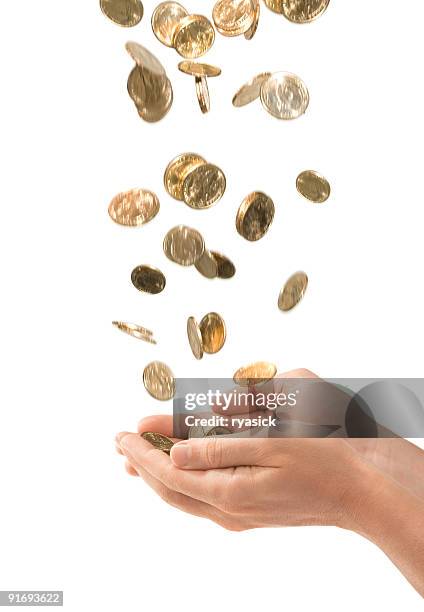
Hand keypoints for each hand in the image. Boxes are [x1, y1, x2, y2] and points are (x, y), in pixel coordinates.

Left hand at [116, 420, 373, 530]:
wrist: (355, 494)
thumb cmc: (319, 462)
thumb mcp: (269, 447)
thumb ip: (219, 451)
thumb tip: (174, 456)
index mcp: (229, 492)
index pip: (171, 473)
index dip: (144, 453)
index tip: (123, 435)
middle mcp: (227, 511)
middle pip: (170, 490)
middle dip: (143, 466)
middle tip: (122, 444)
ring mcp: (237, 516)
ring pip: (183, 498)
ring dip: (158, 477)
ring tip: (137, 461)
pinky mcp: (247, 514)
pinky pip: (201, 500)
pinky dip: (181, 483)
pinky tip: (178, 473)